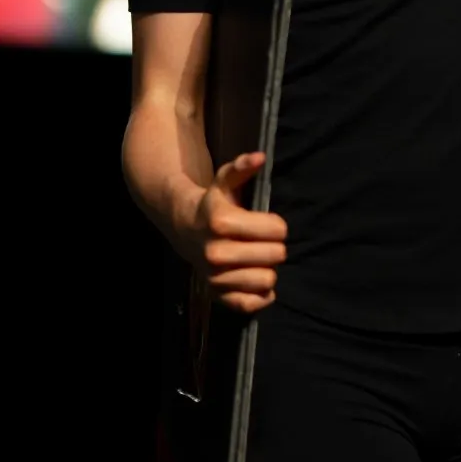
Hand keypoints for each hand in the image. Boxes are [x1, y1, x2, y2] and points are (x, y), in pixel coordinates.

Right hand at [188, 150, 287, 313]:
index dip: (277, 225)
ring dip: (268, 270)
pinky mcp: (217, 294)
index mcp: (222, 222)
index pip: (277, 230)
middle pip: (276, 255)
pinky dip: (260, 295)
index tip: (269, 224)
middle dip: (275, 247)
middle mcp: (216, 252)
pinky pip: (250, 304)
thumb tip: (260, 157)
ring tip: (258, 260)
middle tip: (264, 243)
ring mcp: (215, 276)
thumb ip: (242, 167)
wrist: (183, 227)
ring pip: (267, 281)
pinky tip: (256, 281)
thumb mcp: (224, 181)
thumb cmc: (213, 203)